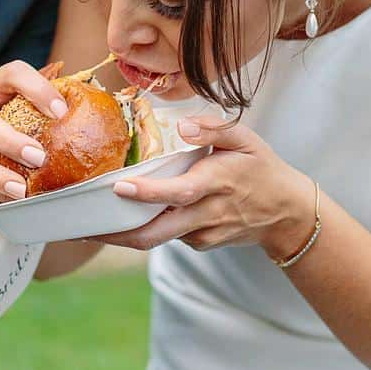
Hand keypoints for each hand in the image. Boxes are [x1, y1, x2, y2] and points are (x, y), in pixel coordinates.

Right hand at [0, 60, 68, 201]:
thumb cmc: (20, 115)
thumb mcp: (36, 104)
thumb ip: (59, 108)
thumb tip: (105, 122)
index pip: (15, 74)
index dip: (37, 90)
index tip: (62, 112)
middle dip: (8, 140)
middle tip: (37, 158)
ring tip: (21, 190)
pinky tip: (8, 196)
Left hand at [90, 116, 314, 256]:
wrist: (287, 213)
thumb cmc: (261, 168)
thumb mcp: (247, 139)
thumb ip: (215, 127)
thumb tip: (185, 126)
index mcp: (218, 183)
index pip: (180, 191)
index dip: (149, 193)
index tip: (119, 187)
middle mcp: (208, 212)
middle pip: (159, 232)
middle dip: (119, 234)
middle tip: (83, 227)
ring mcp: (204, 233)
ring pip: (158, 238)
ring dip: (124, 235)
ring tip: (86, 227)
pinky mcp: (201, 243)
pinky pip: (169, 235)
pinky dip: (147, 228)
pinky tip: (126, 217)